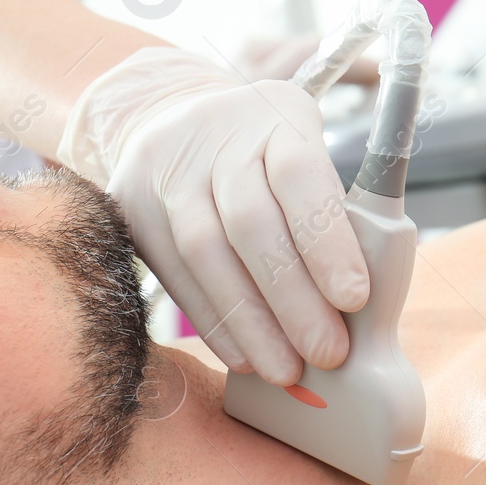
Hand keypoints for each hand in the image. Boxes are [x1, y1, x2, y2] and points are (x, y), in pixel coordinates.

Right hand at [58, 48, 369, 384]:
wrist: (180, 121)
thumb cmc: (269, 153)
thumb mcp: (307, 152)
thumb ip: (331, 211)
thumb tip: (354, 307)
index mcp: (275, 116)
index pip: (301, 176)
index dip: (327, 242)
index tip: (355, 300)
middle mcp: (214, 136)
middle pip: (250, 223)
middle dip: (292, 299)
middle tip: (327, 352)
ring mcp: (165, 170)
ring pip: (205, 253)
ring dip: (250, 321)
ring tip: (284, 368)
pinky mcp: (131, 206)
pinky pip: (173, 273)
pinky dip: (213, 321)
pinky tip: (243, 355)